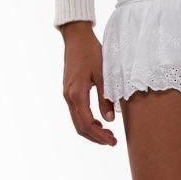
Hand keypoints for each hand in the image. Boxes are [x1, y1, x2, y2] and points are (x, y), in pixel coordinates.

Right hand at [61, 21, 116, 146]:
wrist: (76, 37)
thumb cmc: (92, 52)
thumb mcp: (103, 75)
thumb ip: (105, 98)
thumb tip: (110, 120)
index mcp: (77, 94)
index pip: (87, 124)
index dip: (100, 136)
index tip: (112, 142)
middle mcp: (69, 96)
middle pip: (80, 127)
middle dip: (96, 137)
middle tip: (112, 142)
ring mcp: (67, 94)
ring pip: (77, 121)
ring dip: (91, 131)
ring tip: (108, 134)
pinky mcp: (69, 91)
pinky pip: (76, 113)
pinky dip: (87, 121)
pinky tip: (99, 122)